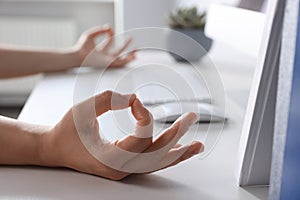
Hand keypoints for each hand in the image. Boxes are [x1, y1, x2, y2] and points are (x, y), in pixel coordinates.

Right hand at [40, 91, 202, 179]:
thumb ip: (109, 99)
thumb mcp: (83, 110)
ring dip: (179, 151)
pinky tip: (180, 149)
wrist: (56, 148)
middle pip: (158, 154)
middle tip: (192, 117)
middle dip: (177, 134)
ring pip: (158, 162)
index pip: (142, 138)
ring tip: (198, 146)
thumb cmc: (68, 129)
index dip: (144, 114)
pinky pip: (151, 161)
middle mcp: (121, 168)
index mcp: (111, 158)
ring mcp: (125, 170)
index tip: (134, 101)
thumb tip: (135, 98)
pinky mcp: (126, 165)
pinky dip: (167, 155)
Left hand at [74, 26, 135, 67]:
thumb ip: (99, 30)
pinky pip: (120, 63)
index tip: (109, 29)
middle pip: (117, 51)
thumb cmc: (81, 48)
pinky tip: (133, 56)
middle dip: (125, 46)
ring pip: (121, 60)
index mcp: (100, 50)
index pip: (109, 41)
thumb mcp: (90, 35)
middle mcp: (104, 56)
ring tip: (136, 51)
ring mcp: (107, 61)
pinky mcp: (109, 64)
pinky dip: (127, 60)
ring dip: (129, 56)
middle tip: (131, 40)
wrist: (79, 56)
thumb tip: (108, 27)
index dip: (110, 33)